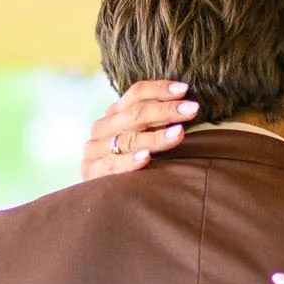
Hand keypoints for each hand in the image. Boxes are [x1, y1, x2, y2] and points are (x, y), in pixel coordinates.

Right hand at [81, 80, 198, 179]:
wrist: (98, 194)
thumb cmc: (128, 160)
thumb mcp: (140, 136)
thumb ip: (155, 122)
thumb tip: (188, 107)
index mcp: (114, 113)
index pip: (137, 94)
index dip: (160, 89)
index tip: (184, 90)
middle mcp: (102, 127)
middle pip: (135, 114)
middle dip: (166, 110)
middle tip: (192, 109)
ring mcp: (95, 149)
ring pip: (127, 140)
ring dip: (155, 136)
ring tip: (179, 133)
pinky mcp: (91, 172)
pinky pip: (113, 165)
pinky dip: (129, 161)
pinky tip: (146, 157)